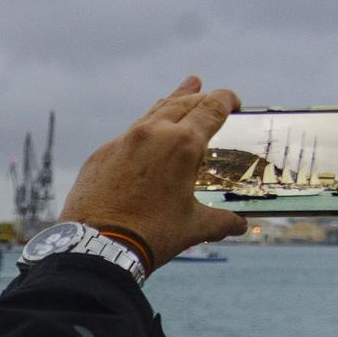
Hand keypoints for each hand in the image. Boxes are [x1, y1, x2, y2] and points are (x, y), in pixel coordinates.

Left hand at [60, 77, 246, 269]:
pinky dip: (143, 131)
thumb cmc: (151, 235)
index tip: (234, 101)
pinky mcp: (101, 154)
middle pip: (181, 103)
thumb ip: (221, 221)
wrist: (96, 246)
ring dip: (170, 102)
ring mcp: (123, 141)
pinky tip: (146, 136)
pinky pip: (128, 135)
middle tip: (206, 91)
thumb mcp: (194, 227)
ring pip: (152, 113)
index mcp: (183, 144)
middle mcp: (152, 134)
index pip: (210, 109)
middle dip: (198, 96)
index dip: (225, 100)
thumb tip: (241, 225)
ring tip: (182, 90)